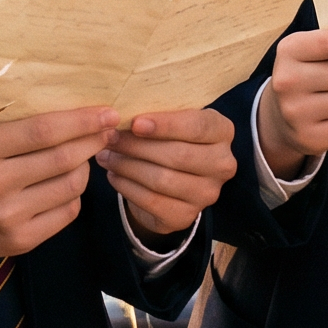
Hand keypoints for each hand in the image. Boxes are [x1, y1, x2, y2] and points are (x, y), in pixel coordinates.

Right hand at [0, 107, 116, 259]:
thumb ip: (20, 127)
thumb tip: (77, 114)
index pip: (43, 131)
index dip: (81, 121)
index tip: (106, 112)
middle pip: (62, 158)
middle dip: (93, 140)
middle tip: (108, 129)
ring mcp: (8, 217)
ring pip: (71, 186)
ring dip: (86, 166)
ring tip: (84, 155)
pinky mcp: (21, 240)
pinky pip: (67, 212)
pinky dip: (75, 193)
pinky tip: (68, 182)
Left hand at [100, 108, 236, 242]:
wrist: (173, 179)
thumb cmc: (170, 137)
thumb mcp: (172, 120)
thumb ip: (157, 113)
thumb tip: (122, 111)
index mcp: (222, 131)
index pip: (197, 126)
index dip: (166, 125)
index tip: (135, 122)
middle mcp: (222, 164)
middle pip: (177, 155)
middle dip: (137, 146)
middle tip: (109, 137)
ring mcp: (207, 194)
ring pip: (162, 179)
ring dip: (127, 166)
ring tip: (105, 155)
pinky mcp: (186, 216)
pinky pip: (152, 201)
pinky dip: (127, 187)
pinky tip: (113, 175)